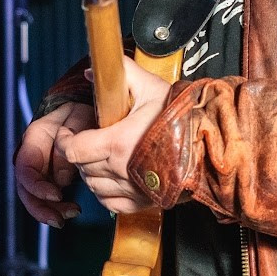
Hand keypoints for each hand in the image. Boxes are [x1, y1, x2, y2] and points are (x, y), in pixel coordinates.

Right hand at [15, 102, 93, 224]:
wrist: (86, 108)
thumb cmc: (84, 110)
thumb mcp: (81, 116)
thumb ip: (71, 142)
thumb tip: (62, 178)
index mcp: (36, 136)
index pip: (25, 167)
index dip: (37, 186)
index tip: (56, 196)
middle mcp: (33, 153)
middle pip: (25, 187)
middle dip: (40, 207)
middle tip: (60, 219)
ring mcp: (40, 165)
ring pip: (33, 195)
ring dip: (48, 210)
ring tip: (70, 215)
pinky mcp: (49, 175)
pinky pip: (46, 196)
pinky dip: (56, 207)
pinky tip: (72, 211)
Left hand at [59, 58, 172, 215]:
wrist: (210, 144)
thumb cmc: (182, 117)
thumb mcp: (150, 87)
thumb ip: (122, 75)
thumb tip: (93, 71)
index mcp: (118, 143)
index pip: (73, 150)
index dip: (66, 141)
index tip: (68, 133)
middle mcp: (122, 170)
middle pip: (82, 168)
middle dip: (79, 154)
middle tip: (87, 141)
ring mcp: (133, 188)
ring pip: (94, 187)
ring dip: (91, 173)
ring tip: (100, 158)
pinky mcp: (144, 202)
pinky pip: (111, 204)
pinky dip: (105, 194)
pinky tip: (111, 180)